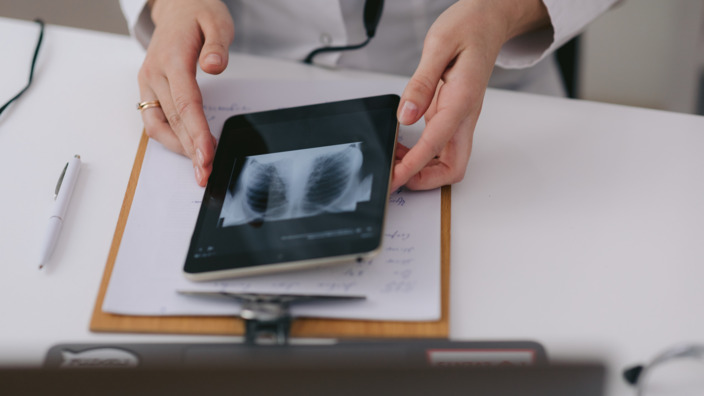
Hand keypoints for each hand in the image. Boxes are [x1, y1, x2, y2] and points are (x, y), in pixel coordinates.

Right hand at [138, 0, 233, 185]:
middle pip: (172, 120)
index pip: (185, 103)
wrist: (177, 5)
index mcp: (172, 58)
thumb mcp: (216, 20)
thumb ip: (217, 45)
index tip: (206, 154)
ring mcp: (149, 82)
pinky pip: (155, 120)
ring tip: (199, 166)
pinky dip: (170, 138)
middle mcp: (155, 73)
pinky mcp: (150, 89)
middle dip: (190, 150)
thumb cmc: (197, 13)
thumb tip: (213, 66)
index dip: (196, 132)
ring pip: (158, 125)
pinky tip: (187, 149)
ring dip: (177, 149)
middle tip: (206, 172)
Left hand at [391, 0, 549, 190]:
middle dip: (425, 180)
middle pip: (453, 167)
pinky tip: (402, 145)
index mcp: (462, 99)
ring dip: (422, 168)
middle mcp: (465, 114)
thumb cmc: (469, 28)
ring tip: (393, 159)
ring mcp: (460, 118)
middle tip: (395, 177)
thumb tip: (405, 116)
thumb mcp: (438, 45)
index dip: (413, 166)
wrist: (489, 20)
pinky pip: (440, 146)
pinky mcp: (453, 115)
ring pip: (448, 160)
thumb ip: (421, 83)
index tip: (395, 177)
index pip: (436, 143)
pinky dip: (422, 154)